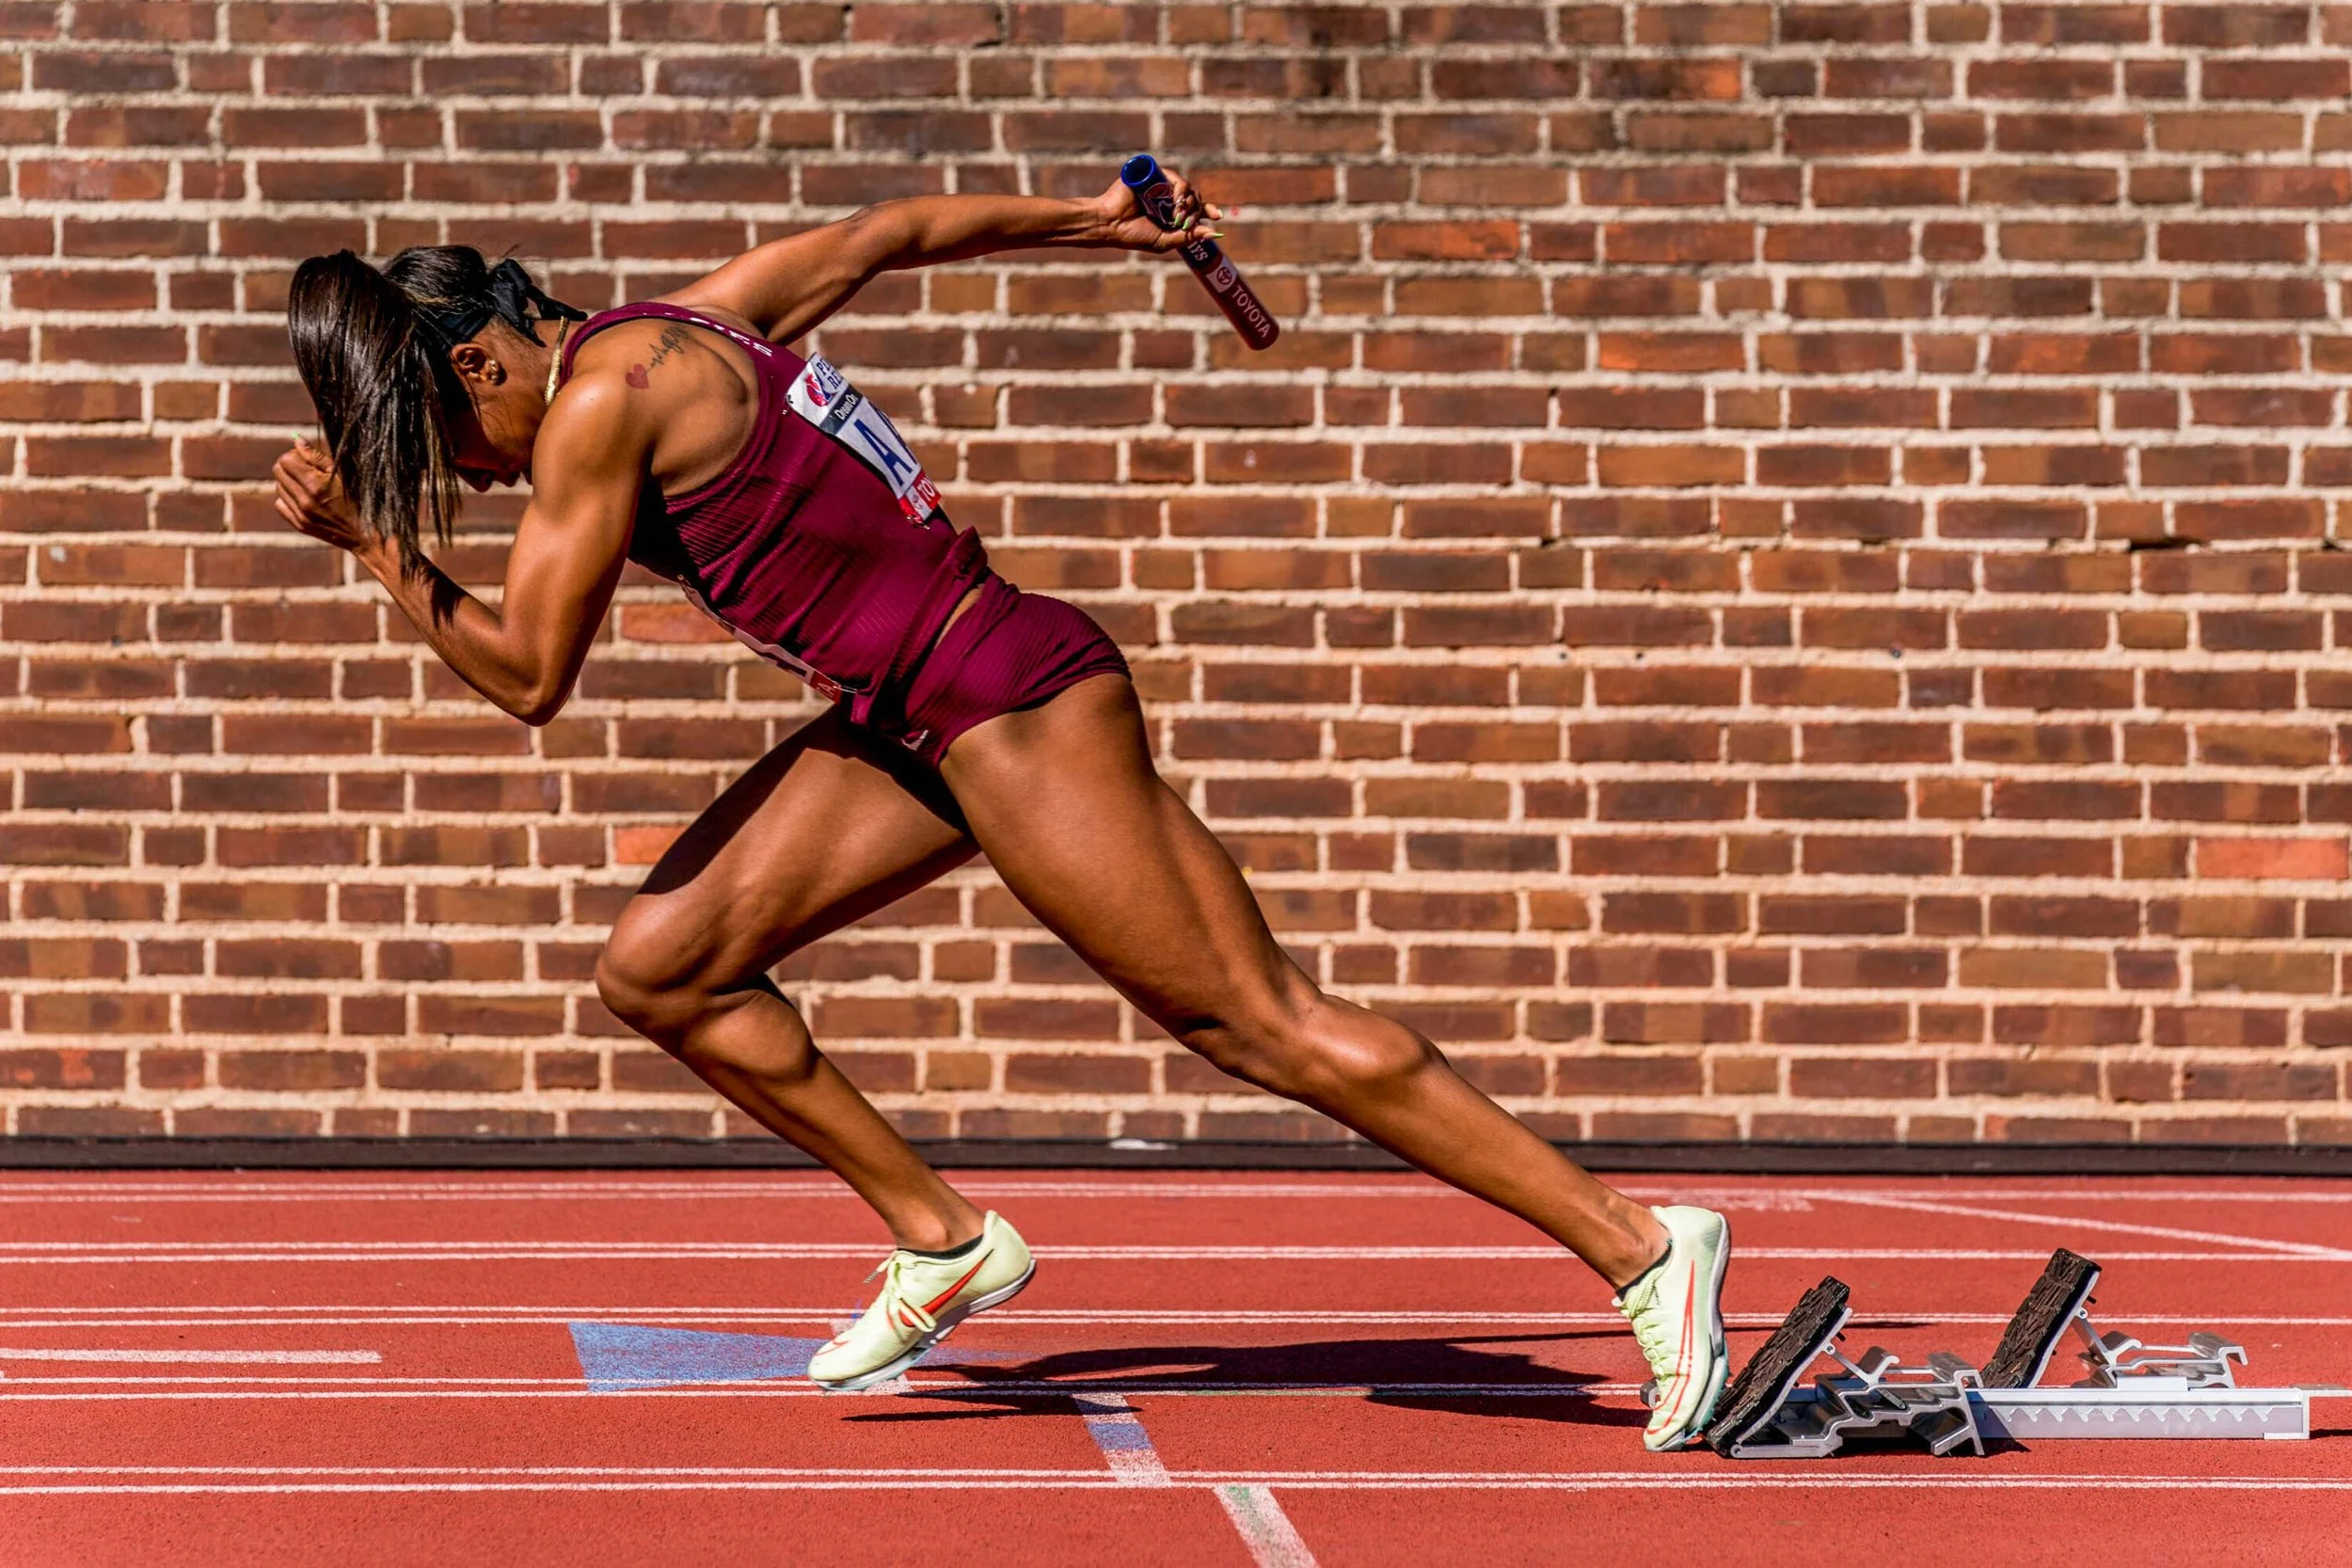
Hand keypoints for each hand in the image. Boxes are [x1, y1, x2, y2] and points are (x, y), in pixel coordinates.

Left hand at [272, 440, 375, 553]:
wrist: (366, 534)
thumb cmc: (360, 500)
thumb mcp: (343, 474)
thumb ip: (317, 457)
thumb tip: (297, 440)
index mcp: (315, 485)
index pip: (286, 460)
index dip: (295, 454)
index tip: (307, 458)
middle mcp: (304, 500)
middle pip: (278, 471)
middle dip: (290, 465)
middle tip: (306, 469)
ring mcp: (300, 514)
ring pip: (278, 487)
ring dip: (289, 482)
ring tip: (308, 485)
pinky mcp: (300, 525)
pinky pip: (280, 504)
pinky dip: (289, 498)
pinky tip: (304, 498)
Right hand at [1092, 167, 1225, 253]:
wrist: (1110, 224)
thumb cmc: (1133, 235)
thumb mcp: (1165, 241)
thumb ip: (1188, 236)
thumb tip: (1213, 233)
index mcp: (1170, 213)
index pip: (1195, 209)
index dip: (1207, 210)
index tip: (1217, 216)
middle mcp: (1167, 198)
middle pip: (1194, 198)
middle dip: (1195, 210)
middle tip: (1183, 222)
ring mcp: (1159, 185)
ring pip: (1186, 187)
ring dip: (1187, 201)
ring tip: (1176, 215)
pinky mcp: (1151, 174)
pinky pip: (1173, 175)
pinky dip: (1178, 187)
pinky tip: (1174, 199)